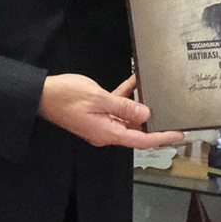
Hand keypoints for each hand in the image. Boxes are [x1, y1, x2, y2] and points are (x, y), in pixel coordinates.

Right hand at [39, 74, 184, 149]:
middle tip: (172, 110)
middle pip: (137, 130)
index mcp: (108, 133)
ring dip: (139, 104)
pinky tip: (134, 81)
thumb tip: (145, 114)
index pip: (141, 140)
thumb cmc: (66, 97)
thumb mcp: (98, 98)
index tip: (178, 134)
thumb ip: (123, 106)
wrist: (42, 95)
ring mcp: (102, 123)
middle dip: (154, 120)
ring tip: (154, 89)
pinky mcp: (97, 114)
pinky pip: (116, 107)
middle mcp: (107, 132)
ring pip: (128, 117)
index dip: (161, 138)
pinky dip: (126, 96)